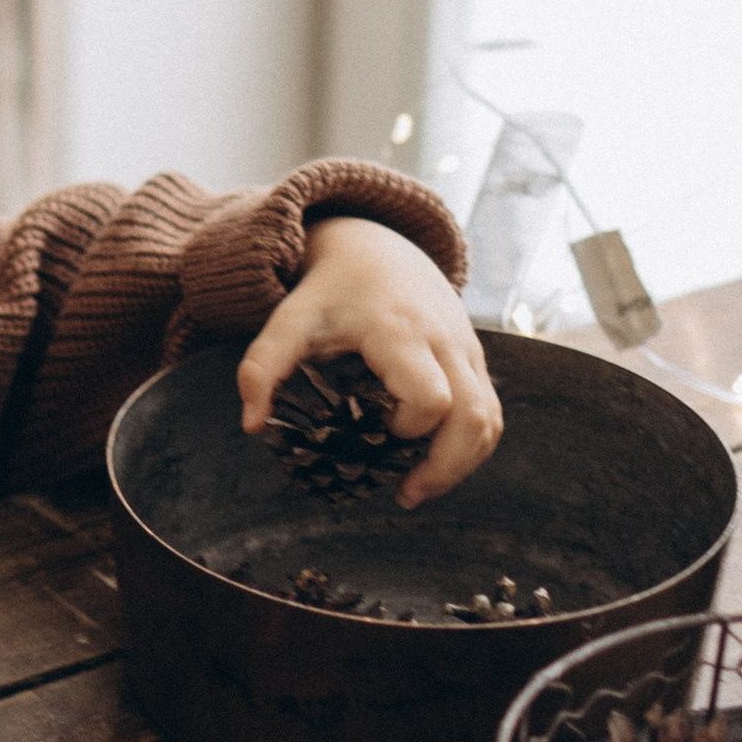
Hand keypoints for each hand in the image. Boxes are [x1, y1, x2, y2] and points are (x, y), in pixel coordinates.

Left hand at [237, 213, 500, 505]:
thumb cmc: (331, 290)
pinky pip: (491, 410)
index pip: (430, 399)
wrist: (377, 246)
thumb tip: (250, 425)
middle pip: (474, 416)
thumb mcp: (290, 319)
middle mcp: (445, 340)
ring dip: (462, 463)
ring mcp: (467, 349)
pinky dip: (471, 445)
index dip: (408, 429)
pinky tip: (435, 463)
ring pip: (490, 419)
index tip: (373, 433)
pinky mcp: (475, 358)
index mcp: (401, 332)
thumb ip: (263, 366)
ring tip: (419, 487)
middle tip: (406, 494)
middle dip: (446, 466)